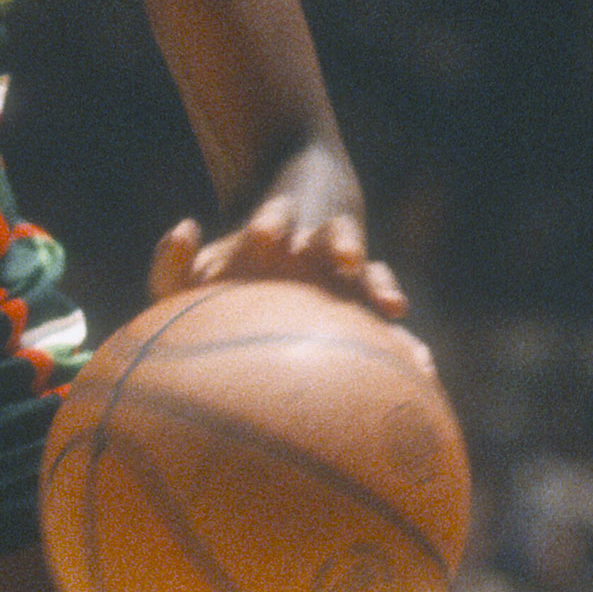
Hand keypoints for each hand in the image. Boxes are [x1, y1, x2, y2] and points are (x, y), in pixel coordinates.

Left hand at [149, 180, 412, 329]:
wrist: (256, 290)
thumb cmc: (218, 283)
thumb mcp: (186, 276)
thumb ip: (169, 261)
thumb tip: (185, 228)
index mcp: (272, 241)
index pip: (275, 224)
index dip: (272, 222)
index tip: (263, 233)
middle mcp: (314, 253)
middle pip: (336, 239)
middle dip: (342, 243)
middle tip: (344, 256)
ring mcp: (345, 281)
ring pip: (372, 274)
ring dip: (380, 285)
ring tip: (391, 305)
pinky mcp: (363, 316)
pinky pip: (391, 332)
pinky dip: (408, 345)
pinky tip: (422, 369)